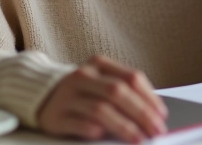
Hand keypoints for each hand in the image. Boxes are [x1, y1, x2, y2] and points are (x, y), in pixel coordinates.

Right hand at [37, 55, 167, 142]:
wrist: (39, 96)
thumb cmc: (81, 92)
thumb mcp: (100, 83)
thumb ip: (124, 93)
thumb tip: (153, 114)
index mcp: (98, 65)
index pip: (131, 78)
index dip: (150, 97)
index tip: (162, 115)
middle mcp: (82, 77)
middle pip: (117, 92)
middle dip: (141, 113)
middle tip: (156, 130)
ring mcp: (67, 96)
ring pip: (101, 109)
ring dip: (124, 126)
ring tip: (140, 139)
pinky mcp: (56, 117)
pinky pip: (81, 125)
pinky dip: (98, 131)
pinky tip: (108, 138)